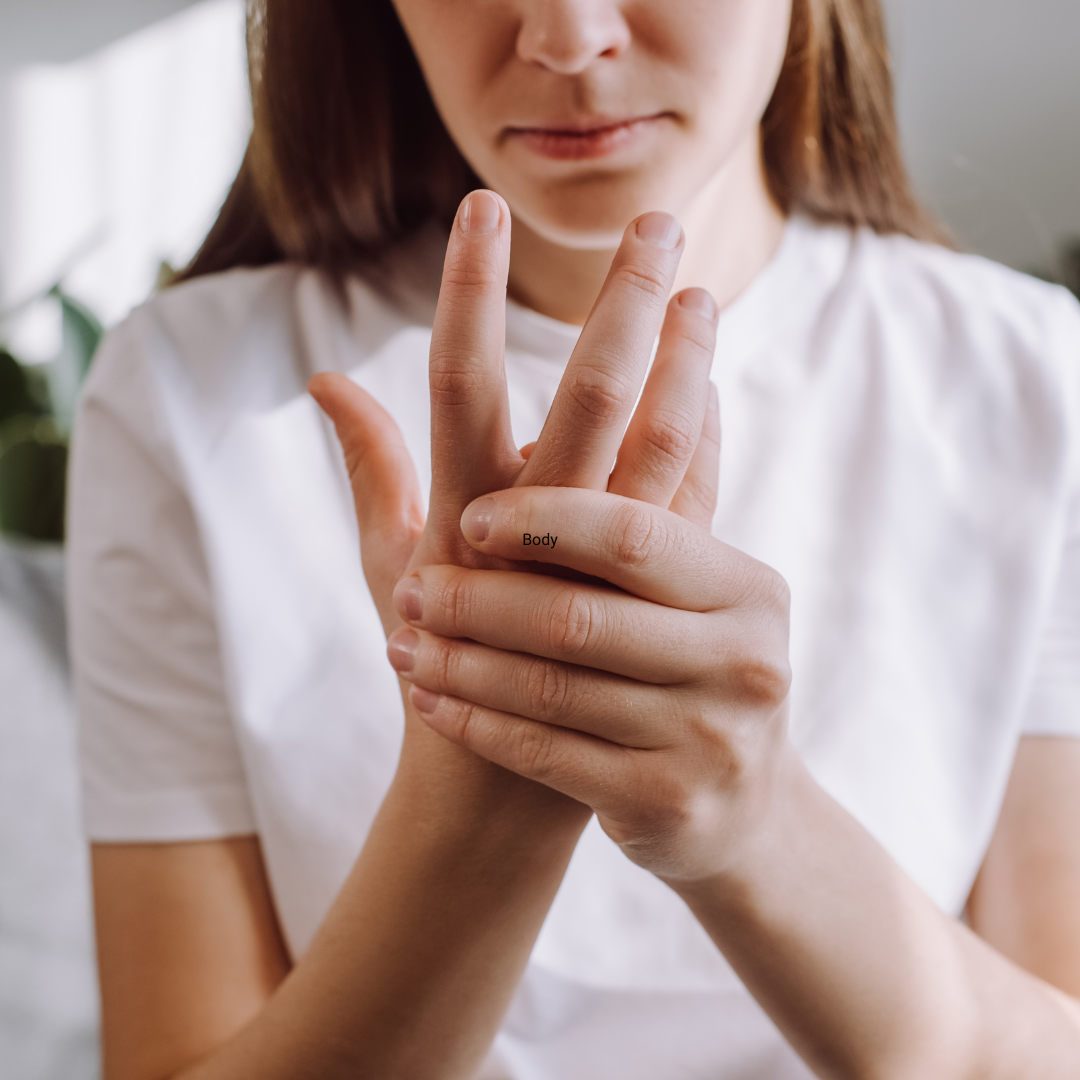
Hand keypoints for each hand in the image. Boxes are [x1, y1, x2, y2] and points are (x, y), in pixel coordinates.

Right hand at [310, 190, 720, 637]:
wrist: (502, 780)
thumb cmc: (433, 661)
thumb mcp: (387, 562)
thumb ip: (368, 463)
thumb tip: (326, 377)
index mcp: (458, 514)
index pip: (459, 380)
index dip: (468, 291)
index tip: (482, 207)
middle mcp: (534, 534)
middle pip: (589, 396)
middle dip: (623, 304)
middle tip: (657, 221)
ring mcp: (600, 568)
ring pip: (661, 446)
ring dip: (686, 362)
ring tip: (702, 287)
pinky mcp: (650, 600)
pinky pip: (687, 502)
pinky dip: (700, 437)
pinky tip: (710, 381)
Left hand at [385, 483, 793, 883]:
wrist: (736, 805)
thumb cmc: (691, 664)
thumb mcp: (694, 579)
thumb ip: (678, 460)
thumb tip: (690, 304)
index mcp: (740, 585)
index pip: (633, 533)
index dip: (547, 521)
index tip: (470, 516)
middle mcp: (738, 658)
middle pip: (581, 615)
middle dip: (484, 599)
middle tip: (413, 586)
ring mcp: (707, 738)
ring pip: (551, 688)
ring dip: (463, 661)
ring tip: (402, 637)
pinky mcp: (666, 804)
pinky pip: (545, 755)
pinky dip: (478, 721)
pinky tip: (430, 700)